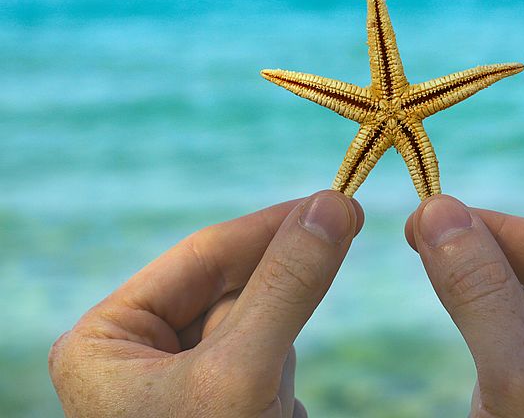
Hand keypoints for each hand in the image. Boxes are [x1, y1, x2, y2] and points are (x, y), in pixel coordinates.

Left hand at [48, 190, 361, 417]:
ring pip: (250, 314)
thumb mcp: (242, 372)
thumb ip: (285, 285)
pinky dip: (287, 349)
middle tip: (345, 217)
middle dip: (282, 263)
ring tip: (314, 294)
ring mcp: (179, 380)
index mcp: (107, 339)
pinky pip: (261, 350)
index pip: (199, 256)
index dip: (268, 224)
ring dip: (288, 306)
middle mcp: (136, 355)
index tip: (332, 197)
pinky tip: (290, 369)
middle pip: (226, 283)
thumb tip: (330, 203)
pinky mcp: (219, 400)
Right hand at [405, 195, 523, 417]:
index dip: (502, 228)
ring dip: (485, 306)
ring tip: (440, 285)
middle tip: (421, 236)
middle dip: (488, 265)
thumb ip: (482, 293)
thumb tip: (439, 211)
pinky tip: (474, 356)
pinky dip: (490, 348)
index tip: (437, 209)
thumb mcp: (520, 379)